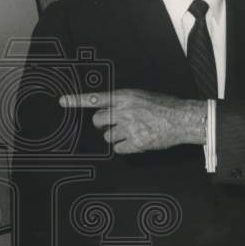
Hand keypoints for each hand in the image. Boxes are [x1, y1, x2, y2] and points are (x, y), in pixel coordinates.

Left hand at [59, 89, 206, 153]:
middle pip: (98, 121)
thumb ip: (122, 103)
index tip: (63, 101)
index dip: (77, 100)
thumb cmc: (163, 106)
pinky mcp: (135, 142)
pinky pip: (118, 148)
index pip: (95, 98)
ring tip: (132, 132)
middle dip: (103, 125)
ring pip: (108, 137)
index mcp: (124, 97)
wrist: (181, 118)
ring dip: (116, 137)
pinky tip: (137, 141)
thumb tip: (107, 112)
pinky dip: (125, 147)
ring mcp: (129, 127)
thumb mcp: (140, 96)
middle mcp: (124, 111)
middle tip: (116, 124)